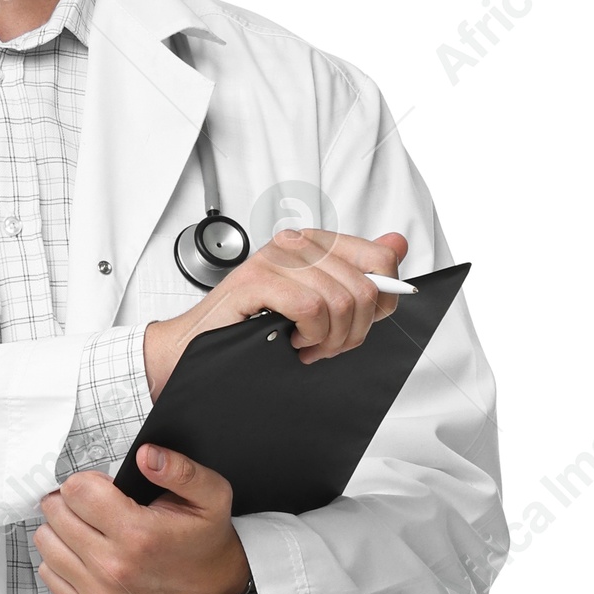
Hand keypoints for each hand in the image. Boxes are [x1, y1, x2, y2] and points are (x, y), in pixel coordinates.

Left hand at [32, 443, 251, 593]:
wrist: (214, 592)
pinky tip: (84, 552)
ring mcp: (100, 593)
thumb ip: (180, 469)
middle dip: (70, 502)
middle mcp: (114, 567)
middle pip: (56, 514)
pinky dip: (60, 559)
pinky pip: (49, 574)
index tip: (103, 488)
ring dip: (62, 529)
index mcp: (138, 534)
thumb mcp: (211, 495)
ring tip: (87, 528)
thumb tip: (146, 455)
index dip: (88, 481)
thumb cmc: (206, 543)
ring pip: (47, 543)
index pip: (76, 491)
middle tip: (94, 506)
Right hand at [143, 226, 410, 398]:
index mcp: (314, 244)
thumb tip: (397, 245)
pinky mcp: (258, 280)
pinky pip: (311, 310)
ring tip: (304, 346)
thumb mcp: (317, 304)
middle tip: (323, 346)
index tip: (357, 325)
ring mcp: (275, 259)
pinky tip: (291, 342)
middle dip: (352, 332)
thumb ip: (358, 274)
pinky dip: (308, 336)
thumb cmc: (252, 330)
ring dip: (328, 340)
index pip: (379, 261)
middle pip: (365, 289)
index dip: (380, 302)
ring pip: (341, 302)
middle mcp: (296, 244)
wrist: (196, 349)